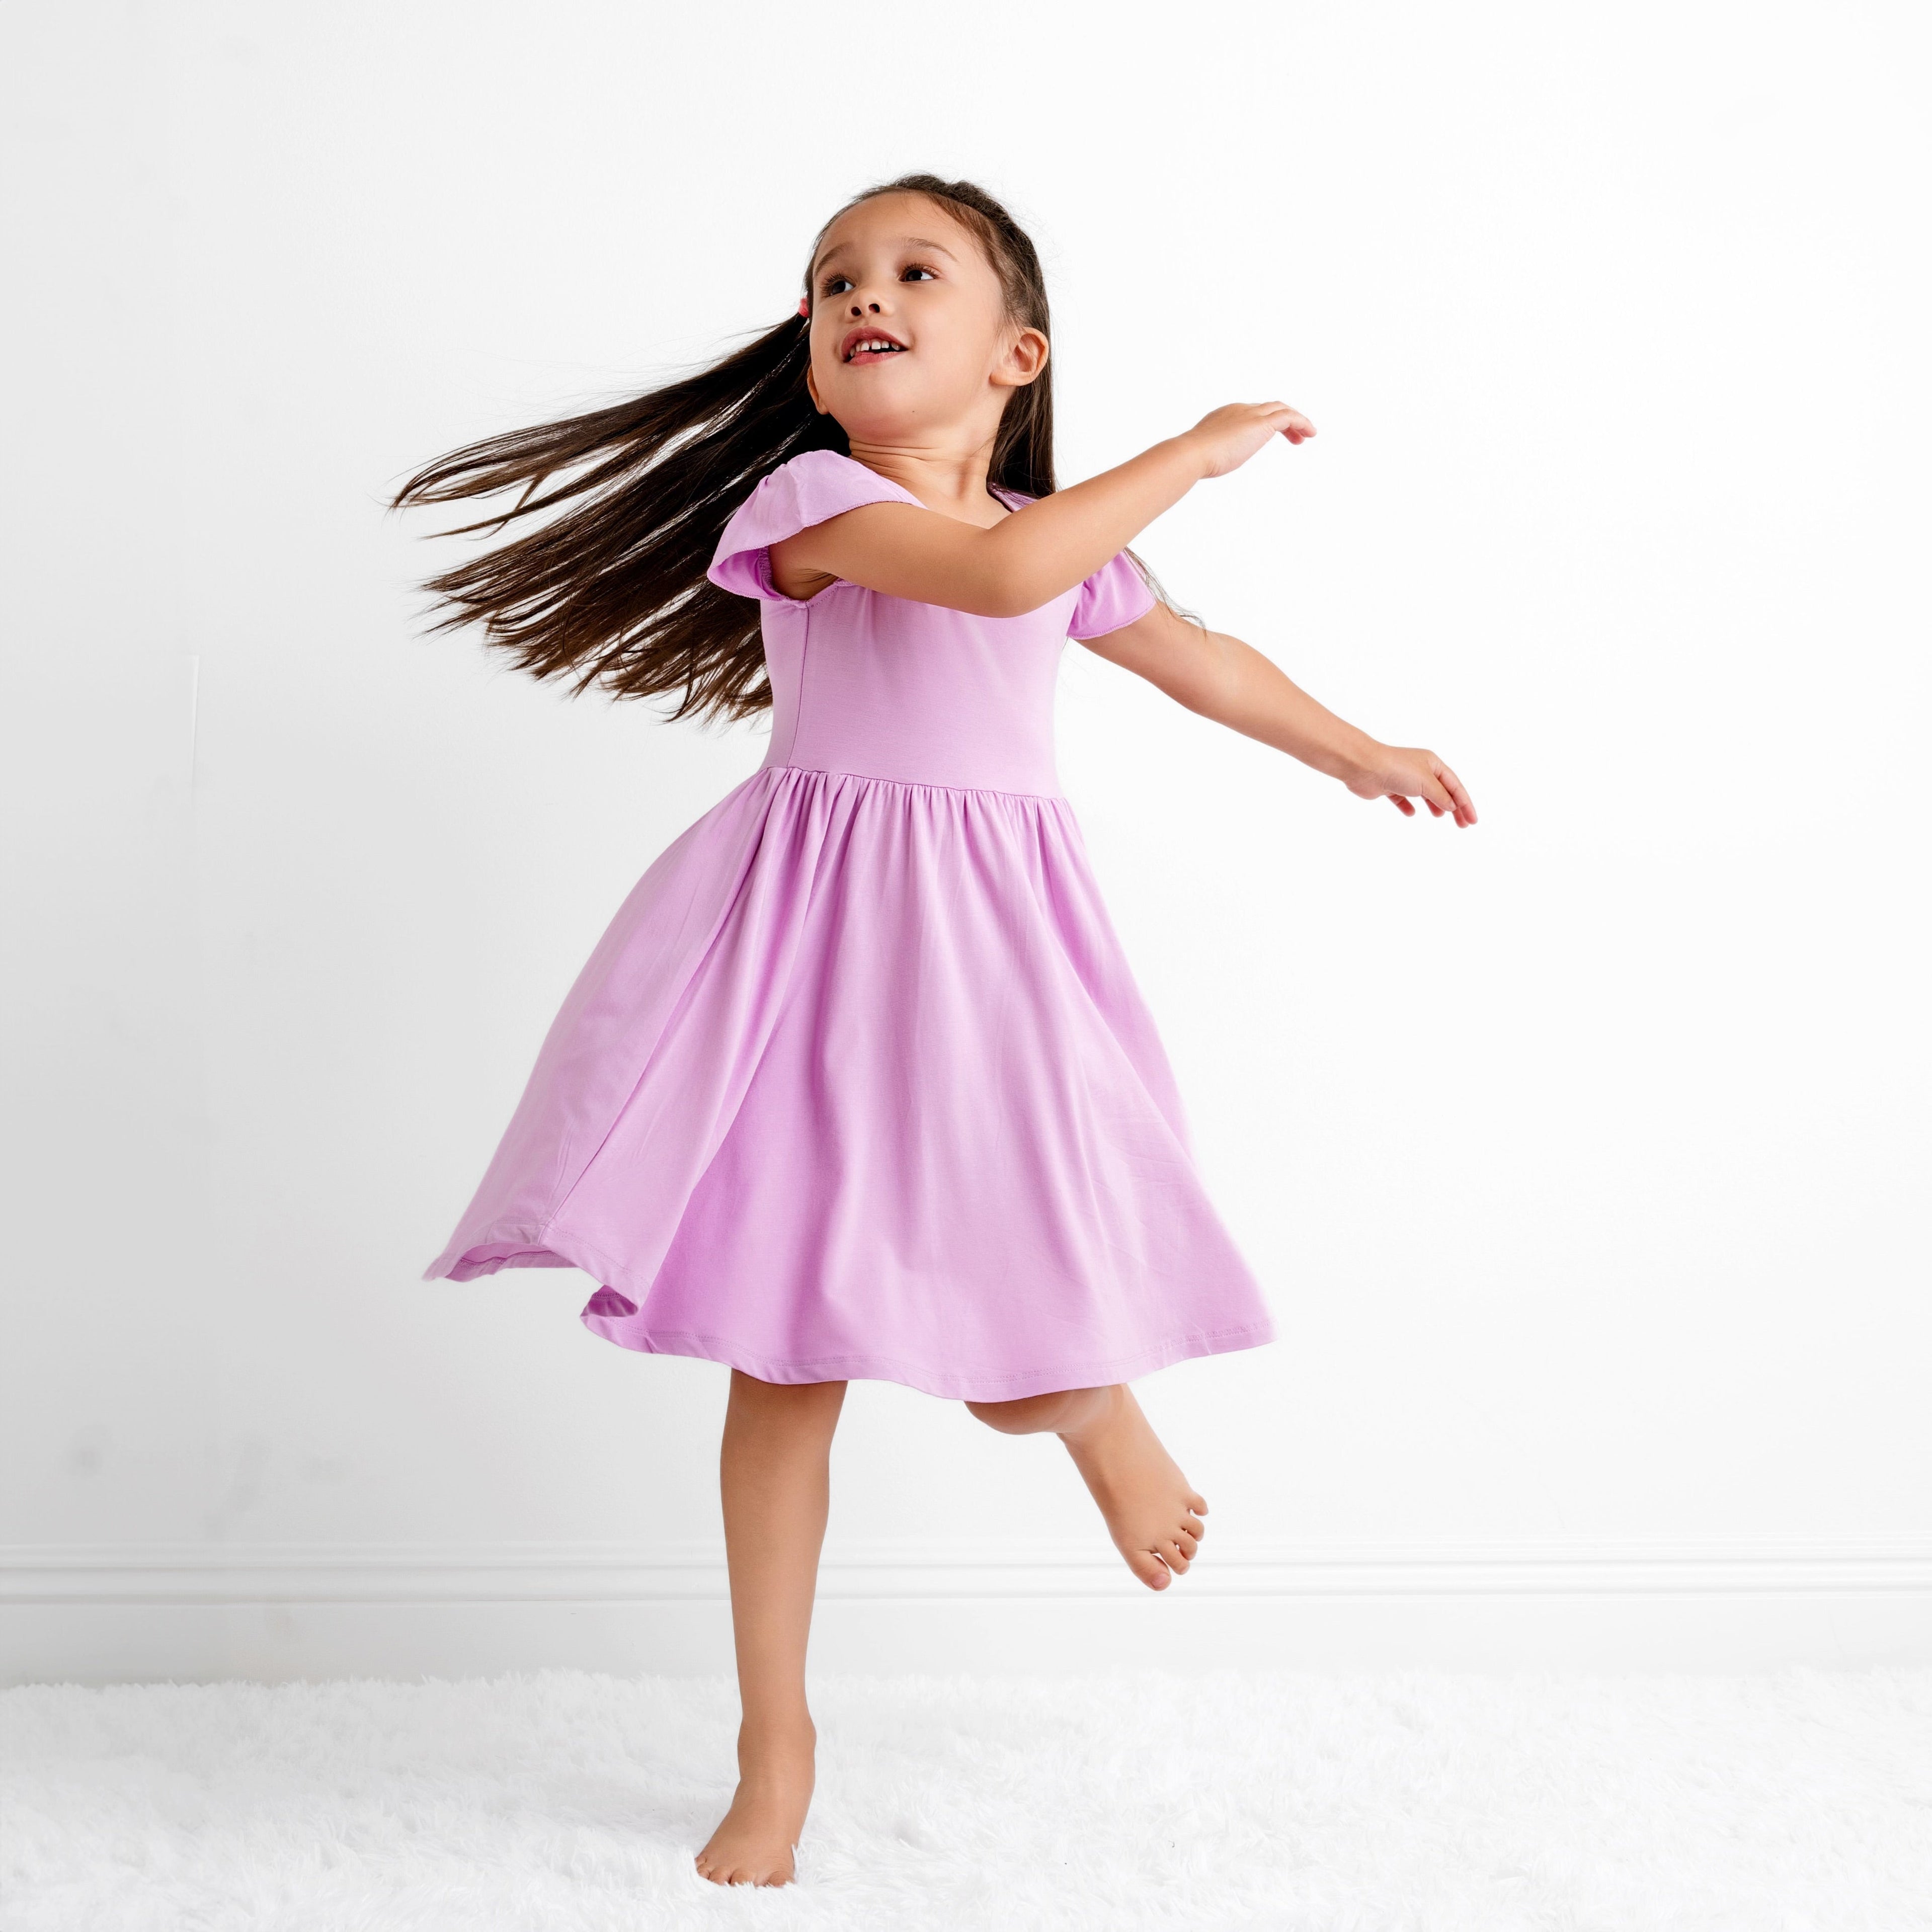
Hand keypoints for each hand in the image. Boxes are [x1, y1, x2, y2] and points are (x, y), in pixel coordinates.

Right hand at [1180, 402, 1316, 479]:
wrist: (1192, 454)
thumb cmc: (1194, 460)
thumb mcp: (1207, 454)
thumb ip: (1213, 453)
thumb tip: (1212, 462)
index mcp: (1225, 415)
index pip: (1252, 413)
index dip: (1266, 423)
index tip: (1273, 437)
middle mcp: (1240, 410)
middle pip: (1269, 408)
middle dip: (1284, 420)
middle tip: (1295, 437)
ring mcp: (1251, 414)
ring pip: (1281, 409)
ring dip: (1296, 421)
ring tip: (1307, 435)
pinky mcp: (1262, 423)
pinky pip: (1289, 416)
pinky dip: (1302, 422)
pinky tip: (1310, 433)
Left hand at [1346, 744, 1476, 825]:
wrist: (1365, 767)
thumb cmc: (1397, 769)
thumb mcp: (1426, 783)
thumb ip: (1441, 796)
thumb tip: (1452, 806)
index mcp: (1433, 763)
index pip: (1455, 786)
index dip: (1466, 804)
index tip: (1473, 821)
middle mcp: (1420, 769)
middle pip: (1442, 791)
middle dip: (1454, 808)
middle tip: (1463, 825)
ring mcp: (1404, 778)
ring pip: (1424, 794)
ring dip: (1433, 805)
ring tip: (1439, 816)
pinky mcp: (1389, 787)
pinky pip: (1402, 798)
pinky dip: (1407, 806)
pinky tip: (1411, 813)